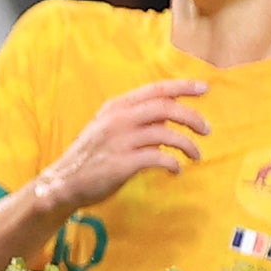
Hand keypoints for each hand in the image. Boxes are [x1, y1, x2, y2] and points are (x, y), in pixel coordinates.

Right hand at [35, 78, 209, 215]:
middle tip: (207, 130)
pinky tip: (176, 170)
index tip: (204, 88)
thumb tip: (170, 118)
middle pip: (165, 108)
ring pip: (165, 133)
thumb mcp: (109, 129)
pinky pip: (158, 158)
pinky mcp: (121, 164)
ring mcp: (119, 141)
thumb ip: (136, 120)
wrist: (63, 183)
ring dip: (187, 144)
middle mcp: (118, 119)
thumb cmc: (91, 156)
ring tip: (196, 154)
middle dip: (191, 117)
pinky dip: (173, 163)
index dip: (182, 87)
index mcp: (116, 107)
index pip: (155, 89)